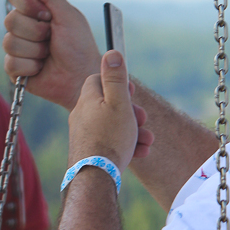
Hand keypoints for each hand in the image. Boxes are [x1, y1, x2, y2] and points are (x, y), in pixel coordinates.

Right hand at [3, 0, 100, 110]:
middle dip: (36, 31)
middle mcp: (25, 27)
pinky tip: (42, 68)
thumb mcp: (68, 16)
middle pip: (10, 20)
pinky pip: (11, 63)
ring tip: (49, 54)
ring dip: (36, 50)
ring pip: (10, 42)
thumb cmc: (79, 46)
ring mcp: (18, 47)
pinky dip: (31, 67)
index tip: (48, 15)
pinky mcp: (15, 68)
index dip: (29, 5)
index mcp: (36, 11)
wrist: (81, 77)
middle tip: (52, 38)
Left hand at [68, 50, 153, 172]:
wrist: (95, 177)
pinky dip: (125, 145)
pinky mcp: (88, 152)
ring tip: (148, 140)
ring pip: (112, 126)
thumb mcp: (119, 103)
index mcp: (87, 99)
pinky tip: (140, 153)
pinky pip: (109, 143)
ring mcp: (83, 135)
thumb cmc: (109, 137)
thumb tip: (111, 52)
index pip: (97, 80)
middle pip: (108, 105)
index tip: (130, 92)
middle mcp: (81, 115)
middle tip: (143, 119)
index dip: (116, 83)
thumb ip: (116, 78)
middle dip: (131, 112)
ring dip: (133, 131)